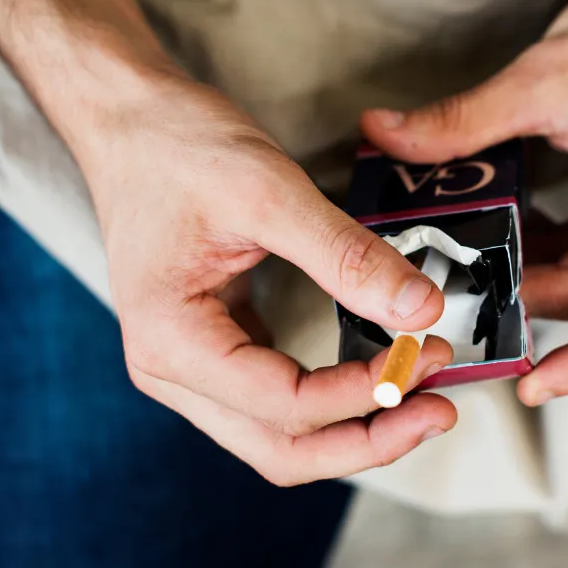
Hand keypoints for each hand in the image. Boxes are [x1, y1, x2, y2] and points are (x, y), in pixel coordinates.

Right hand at [75, 72, 456, 485]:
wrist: (129, 118)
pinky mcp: (214, 345)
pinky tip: (380, 374)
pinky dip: (332, 399)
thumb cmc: (177, 145)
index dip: (365, 393)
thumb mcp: (268, 191)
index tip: (426, 356)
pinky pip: (276, 399)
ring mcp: (189, 364)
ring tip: (421, 398)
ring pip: (279, 435)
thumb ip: (346, 255)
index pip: (285, 406)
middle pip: (281, 449)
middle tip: (438, 410)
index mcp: (172, 341)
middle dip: (366, 439)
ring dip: (353, 427)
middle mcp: (170, 369)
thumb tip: (421, 309)